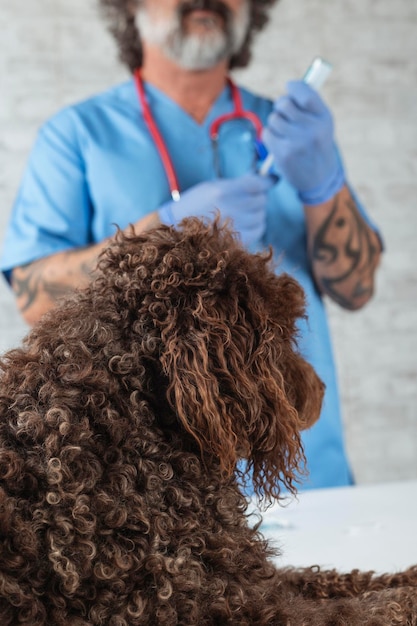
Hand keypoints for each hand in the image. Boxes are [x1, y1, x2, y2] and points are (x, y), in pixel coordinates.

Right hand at [158, 174, 274, 247]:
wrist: (177, 229)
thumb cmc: (195, 204)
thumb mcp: (213, 187)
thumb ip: (237, 183)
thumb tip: (263, 178)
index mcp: (224, 191)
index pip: (257, 184)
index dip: (268, 181)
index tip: (272, 179)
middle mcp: (231, 208)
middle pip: (261, 200)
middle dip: (258, 197)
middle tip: (247, 198)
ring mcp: (236, 227)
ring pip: (262, 215)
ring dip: (256, 212)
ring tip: (241, 212)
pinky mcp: (238, 241)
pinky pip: (259, 230)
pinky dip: (256, 225)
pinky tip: (244, 223)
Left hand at [262, 80, 344, 204]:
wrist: (318, 177)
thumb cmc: (316, 144)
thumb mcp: (322, 123)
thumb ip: (309, 104)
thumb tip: (289, 85)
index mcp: (324, 118)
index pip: (305, 94)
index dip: (293, 87)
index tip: (289, 88)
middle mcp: (313, 129)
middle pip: (284, 104)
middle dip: (280, 107)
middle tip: (284, 114)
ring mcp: (298, 142)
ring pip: (274, 119)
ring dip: (275, 123)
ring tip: (285, 133)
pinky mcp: (284, 154)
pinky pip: (267, 133)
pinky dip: (269, 136)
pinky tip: (279, 143)